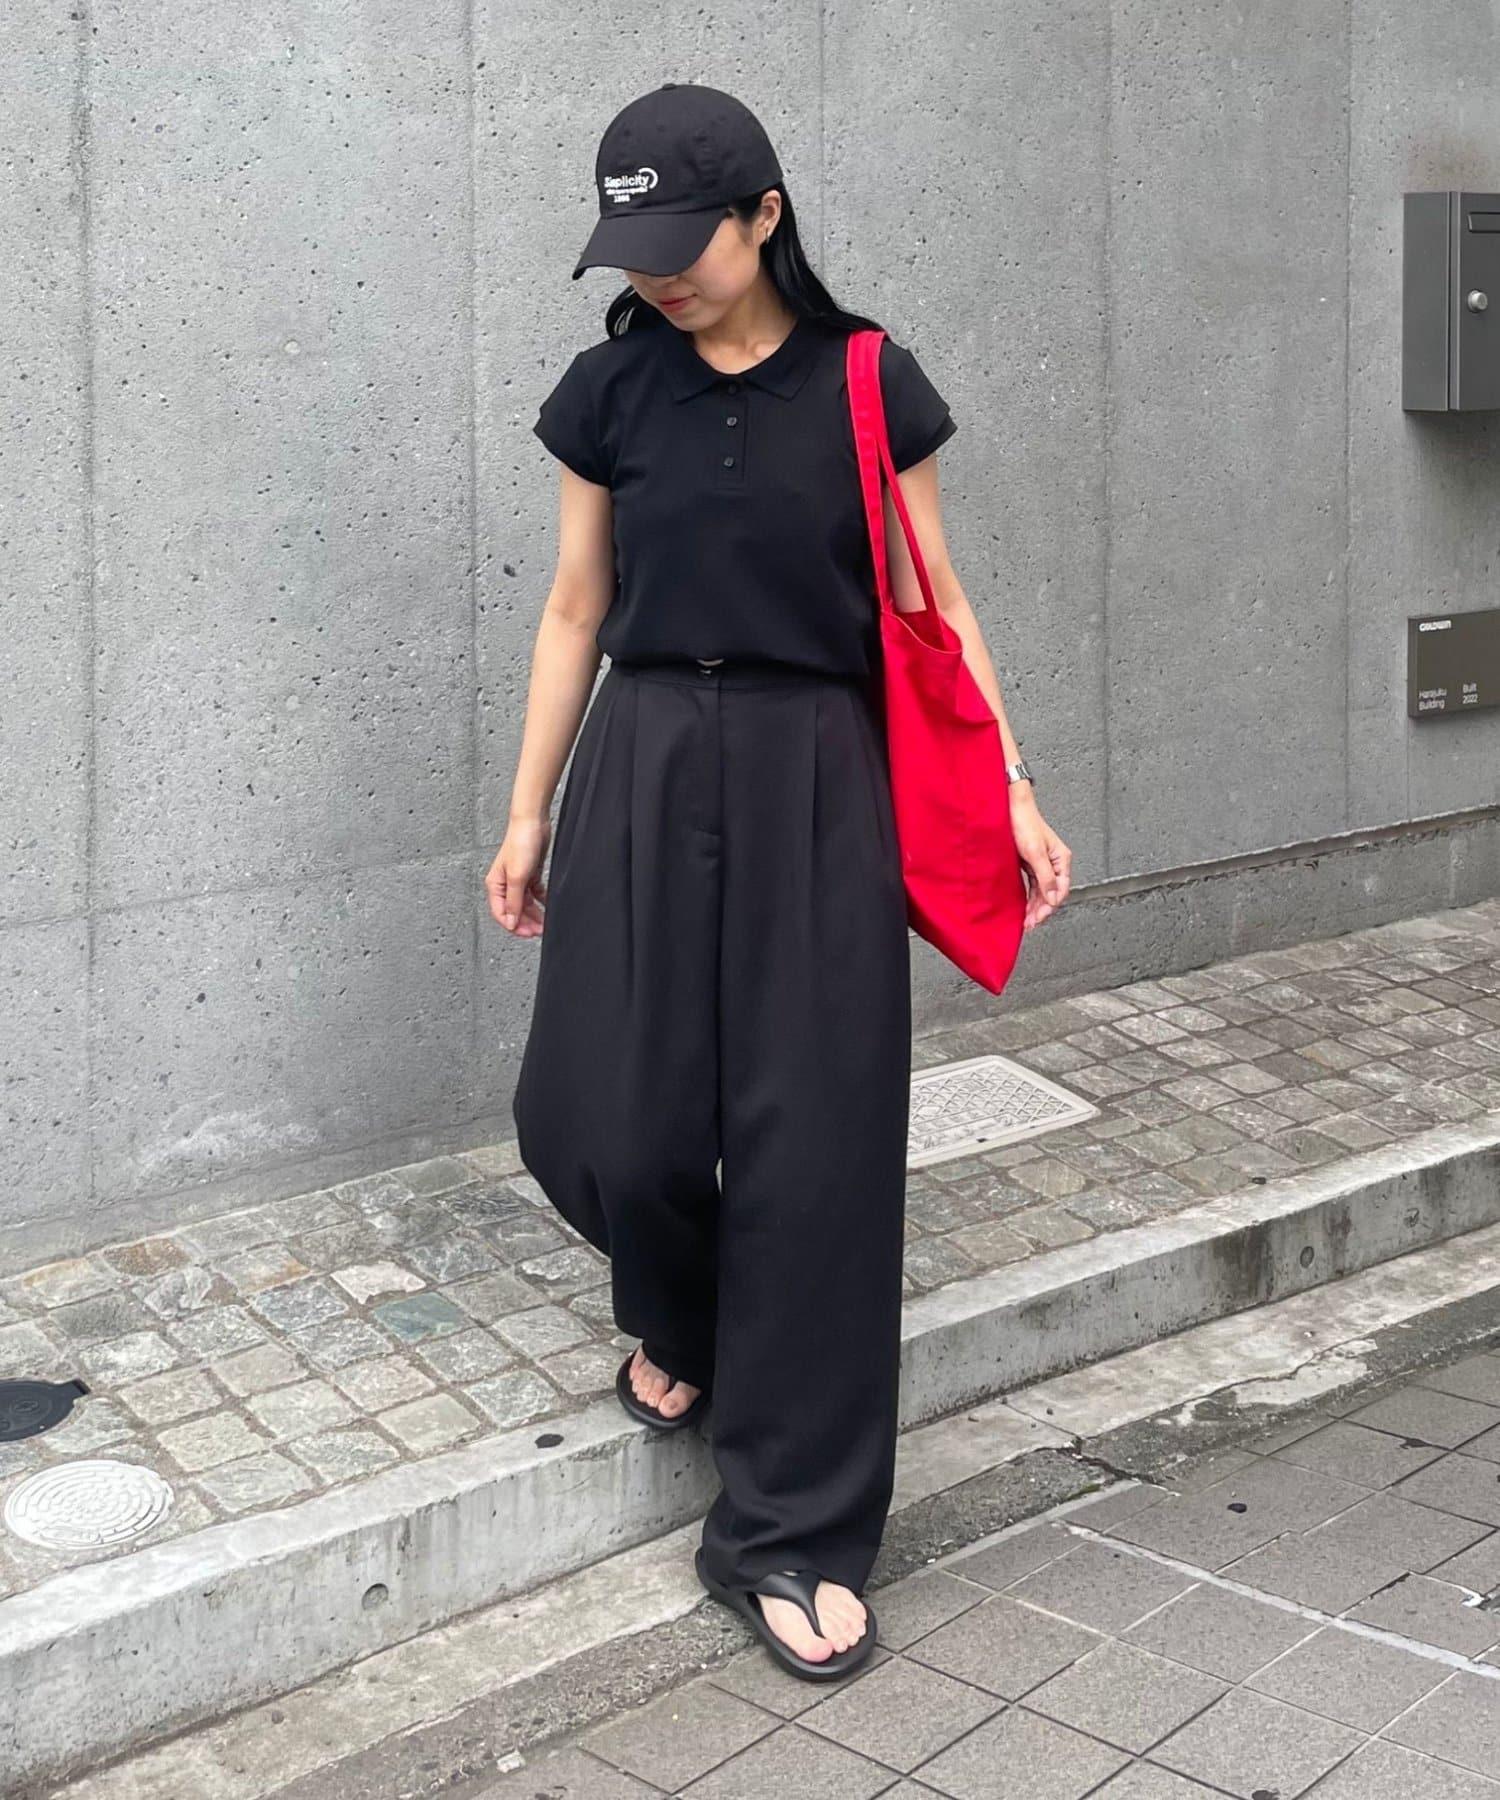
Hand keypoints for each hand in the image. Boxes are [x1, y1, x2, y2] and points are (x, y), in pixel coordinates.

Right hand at [485, 817, 550, 936]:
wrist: (533, 823)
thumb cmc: (520, 843)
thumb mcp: (517, 877)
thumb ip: (514, 901)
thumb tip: (511, 922)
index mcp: (495, 885)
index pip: (501, 913)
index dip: (514, 926)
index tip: (528, 934)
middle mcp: (505, 883)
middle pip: (514, 911)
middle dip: (526, 923)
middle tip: (539, 931)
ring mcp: (518, 879)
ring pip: (525, 904)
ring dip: (534, 915)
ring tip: (544, 923)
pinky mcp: (530, 874)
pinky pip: (534, 894)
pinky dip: (541, 902)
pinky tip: (548, 907)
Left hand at [1010, 790, 1069, 929]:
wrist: (1009, 807)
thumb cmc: (1024, 823)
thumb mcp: (1035, 852)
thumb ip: (1046, 876)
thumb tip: (1053, 897)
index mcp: (1061, 858)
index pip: (1061, 889)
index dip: (1050, 906)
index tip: (1039, 917)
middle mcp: (1054, 861)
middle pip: (1051, 892)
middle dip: (1041, 909)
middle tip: (1030, 923)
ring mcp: (1042, 862)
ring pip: (1041, 890)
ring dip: (1035, 906)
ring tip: (1027, 920)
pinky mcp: (1030, 862)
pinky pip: (1032, 884)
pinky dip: (1029, 896)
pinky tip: (1024, 906)